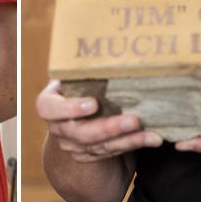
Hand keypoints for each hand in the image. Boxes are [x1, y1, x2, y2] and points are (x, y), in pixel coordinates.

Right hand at [36, 80, 161, 162]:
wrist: (76, 111)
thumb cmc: (79, 84)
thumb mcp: (75, 75)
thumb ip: (86, 71)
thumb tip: (112, 46)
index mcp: (50, 104)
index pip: (48, 109)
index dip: (70, 108)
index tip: (93, 103)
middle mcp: (58, 128)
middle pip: (81, 133)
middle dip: (110, 127)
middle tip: (134, 120)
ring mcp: (72, 145)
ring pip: (101, 146)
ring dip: (128, 140)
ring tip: (152, 134)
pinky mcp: (89, 156)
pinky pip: (112, 153)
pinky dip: (132, 144)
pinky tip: (151, 138)